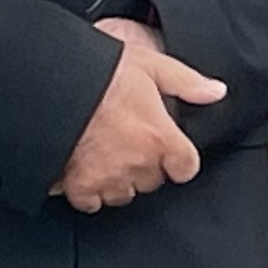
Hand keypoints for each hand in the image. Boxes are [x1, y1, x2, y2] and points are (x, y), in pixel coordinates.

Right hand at [53, 16, 226, 211]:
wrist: (50, 84)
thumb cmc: (98, 71)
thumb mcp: (149, 65)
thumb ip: (186, 82)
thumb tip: (216, 92)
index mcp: (160, 137)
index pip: (186, 167)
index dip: (178, 159)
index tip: (168, 151)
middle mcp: (138, 163)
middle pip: (153, 181)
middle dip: (145, 166)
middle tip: (129, 144)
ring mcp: (108, 177)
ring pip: (124, 194)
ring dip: (119, 180)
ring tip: (106, 157)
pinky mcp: (78, 185)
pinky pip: (91, 202)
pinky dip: (88, 191)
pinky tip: (83, 171)